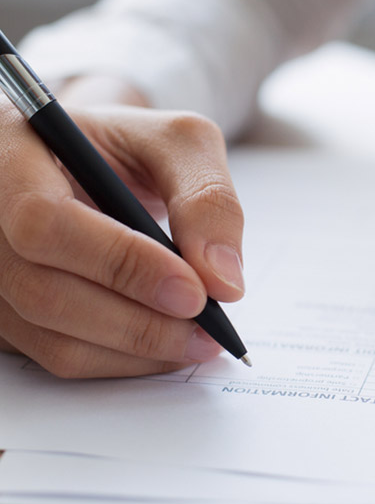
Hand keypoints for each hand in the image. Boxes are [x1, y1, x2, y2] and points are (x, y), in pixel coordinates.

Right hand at [0, 78, 244, 377]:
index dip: (122, 263)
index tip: (194, 292)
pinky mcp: (8, 311)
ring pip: (51, 339)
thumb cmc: (130, 147)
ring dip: (135, 352)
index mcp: (11, 155)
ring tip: (197, 340)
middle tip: (209, 330)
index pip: (46, 221)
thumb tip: (223, 280)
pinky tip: (163, 345)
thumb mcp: (178, 142)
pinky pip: (55, 356)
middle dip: (139, 323)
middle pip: (45, 293)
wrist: (92, 165)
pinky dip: (119, 361)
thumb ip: (206, 196)